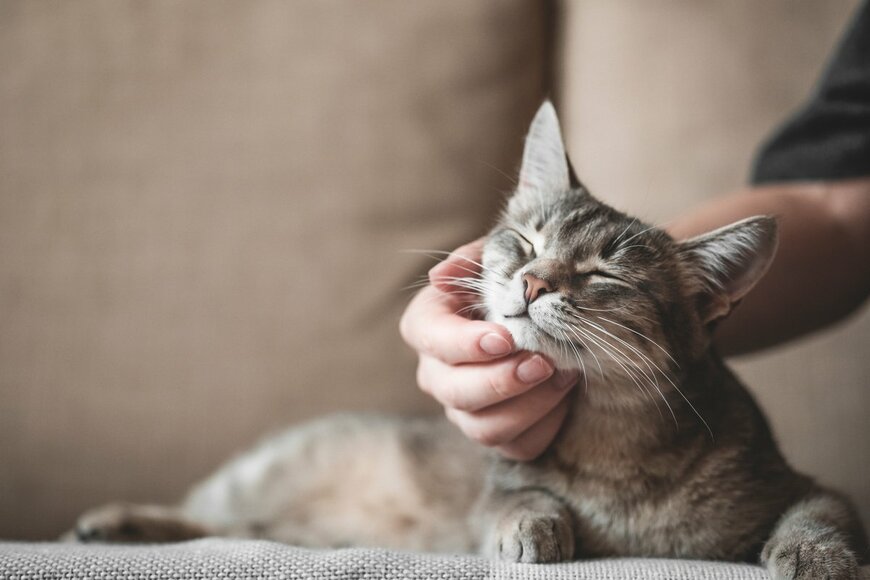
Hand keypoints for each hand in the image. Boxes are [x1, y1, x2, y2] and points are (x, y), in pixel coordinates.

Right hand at [400, 240, 579, 459]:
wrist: (550, 313)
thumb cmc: (515, 280)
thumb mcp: (497, 257)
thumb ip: (472, 258)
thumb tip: (439, 276)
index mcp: (428, 325)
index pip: (429, 338)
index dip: (463, 343)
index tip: (504, 338)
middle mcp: (437, 372)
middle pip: (454, 391)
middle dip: (501, 380)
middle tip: (543, 362)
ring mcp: (463, 409)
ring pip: (483, 428)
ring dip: (528, 405)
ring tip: (564, 375)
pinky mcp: (496, 434)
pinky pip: (516, 446)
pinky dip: (545, 426)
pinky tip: (566, 397)